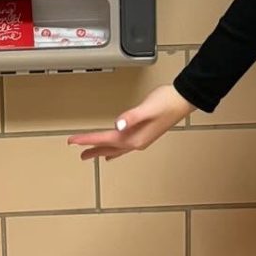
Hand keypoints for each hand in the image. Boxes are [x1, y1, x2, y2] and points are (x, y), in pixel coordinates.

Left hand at [67, 84, 194, 160]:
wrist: (183, 101)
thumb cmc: (166, 102)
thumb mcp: (147, 108)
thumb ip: (131, 117)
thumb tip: (118, 125)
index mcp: (134, 137)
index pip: (105, 139)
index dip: (88, 139)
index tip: (72, 141)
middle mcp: (136, 142)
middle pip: (108, 148)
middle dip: (92, 149)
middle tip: (78, 152)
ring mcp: (141, 140)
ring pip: (116, 149)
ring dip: (102, 151)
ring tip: (91, 154)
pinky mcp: (144, 134)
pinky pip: (124, 146)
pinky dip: (115, 148)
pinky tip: (114, 149)